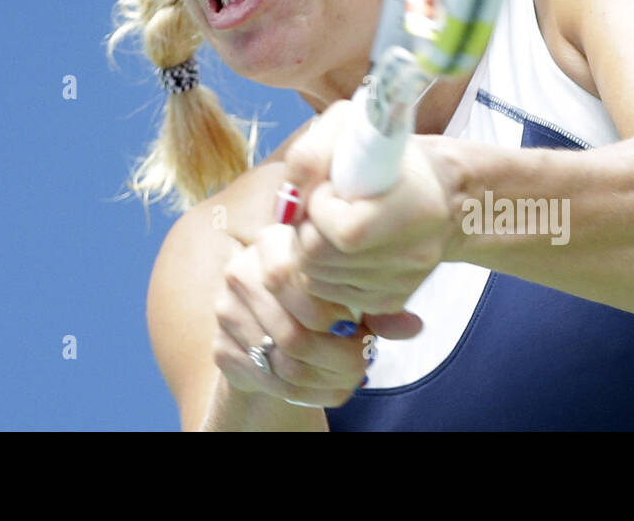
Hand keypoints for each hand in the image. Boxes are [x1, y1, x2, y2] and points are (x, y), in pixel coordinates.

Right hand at [211, 223, 374, 407]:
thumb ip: (380, 307)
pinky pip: (269, 381)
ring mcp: (226, 312)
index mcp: (272, 242)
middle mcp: (240, 271)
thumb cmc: (318, 299)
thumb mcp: (349, 293)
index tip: (354, 323)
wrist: (272, 326)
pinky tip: (326, 386)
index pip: (290, 276)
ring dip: (326, 378)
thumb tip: (412, 326)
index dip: (328, 310)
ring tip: (351, 376)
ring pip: (284, 361)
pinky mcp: (221, 349)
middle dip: (338, 356)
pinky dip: (306, 392)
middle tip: (363, 361)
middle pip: (292, 331)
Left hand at [282, 99, 464, 318]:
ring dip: (308, 245)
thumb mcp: (354, 128)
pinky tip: (337, 243)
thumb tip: (286, 205)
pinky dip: (318, 266)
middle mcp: (414, 255)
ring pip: (313, 277)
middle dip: (306, 225)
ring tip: (331, 221)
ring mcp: (400, 284)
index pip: (345, 232)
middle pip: (318, 257)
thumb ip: (312, 155)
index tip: (329, 187)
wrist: (445, 198)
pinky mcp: (386, 301)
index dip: (319, 206)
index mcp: (417, 208)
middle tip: (323, 205)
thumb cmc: (394, 157)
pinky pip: (324, 292)